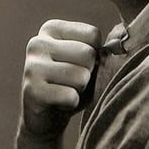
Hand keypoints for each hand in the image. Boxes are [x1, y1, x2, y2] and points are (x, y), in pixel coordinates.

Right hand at [21, 20, 101, 138]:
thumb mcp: (87, 62)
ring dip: (80, 90)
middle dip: (88, 74)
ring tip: (65, 92)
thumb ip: (102, 49)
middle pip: (88, 54)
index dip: (95, 56)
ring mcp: (32, 66)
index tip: (78, 65)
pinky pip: (71, 96)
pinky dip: (71, 104)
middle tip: (72, 82)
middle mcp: (38, 42)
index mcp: (51, 29)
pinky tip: (58, 103)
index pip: (93, 34)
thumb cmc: (72, 84)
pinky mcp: (31, 90)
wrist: (46, 119)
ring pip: (81, 76)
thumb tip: (117, 44)